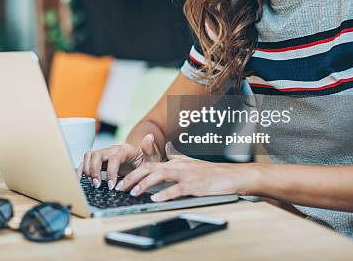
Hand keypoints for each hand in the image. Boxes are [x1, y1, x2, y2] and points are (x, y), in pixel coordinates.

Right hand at [77, 133, 161, 188]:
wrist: (142, 161)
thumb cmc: (146, 161)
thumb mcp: (152, 158)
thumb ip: (150, 149)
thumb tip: (149, 137)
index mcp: (124, 149)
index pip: (113, 158)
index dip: (111, 172)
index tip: (112, 186)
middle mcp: (112, 150)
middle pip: (96, 155)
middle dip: (94, 170)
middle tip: (97, 185)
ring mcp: (104, 154)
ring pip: (88, 156)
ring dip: (87, 170)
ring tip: (93, 184)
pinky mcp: (99, 161)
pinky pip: (86, 162)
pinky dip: (81, 170)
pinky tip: (82, 181)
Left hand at [117, 150, 260, 201]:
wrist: (233, 176)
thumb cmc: (212, 172)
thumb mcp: (191, 163)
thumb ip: (177, 157)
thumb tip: (167, 152)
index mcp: (176, 162)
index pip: (150, 164)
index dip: (133, 171)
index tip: (121, 180)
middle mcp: (179, 166)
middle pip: (150, 168)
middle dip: (132, 177)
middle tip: (119, 187)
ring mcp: (187, 175)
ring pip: (160, 175)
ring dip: (144, 184)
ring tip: (132, 192)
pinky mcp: (195, 185)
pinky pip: (177, 189)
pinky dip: (165, 194)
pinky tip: (155, 199)